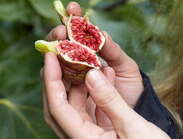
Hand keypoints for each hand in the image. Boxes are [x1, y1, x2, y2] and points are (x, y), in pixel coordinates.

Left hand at [42, 52, 168, 138]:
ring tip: (85, 58)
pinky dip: (94, 91)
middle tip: (59, 52)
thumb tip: (91, 75)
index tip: (50, 55)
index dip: (50, 80)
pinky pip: (91, 110)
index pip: (57, 107)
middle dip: (57, 78)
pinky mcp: (102, 136)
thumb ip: (110, 101)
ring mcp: (91, 138)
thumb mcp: (133, 127)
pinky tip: (106, 74)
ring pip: (74, 107)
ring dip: (77, 83)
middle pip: (59, 106)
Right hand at [46, 3, 143, 107]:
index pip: (77, 31)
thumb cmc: (131, 87)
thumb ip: (113, 51)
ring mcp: (70, 82)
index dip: (73, 18)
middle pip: (59, 45)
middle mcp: (77, 65)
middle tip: (63, 28)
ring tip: (65, 41)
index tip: (73, 6)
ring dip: (57, 52)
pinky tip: (74, 67)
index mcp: (91, 53)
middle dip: (59, 32)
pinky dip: (61, 76)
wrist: (134, 113)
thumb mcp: (125, 66)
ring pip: (54, 65)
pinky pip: (58, 88)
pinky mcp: (68, 101)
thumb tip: (100, 33)